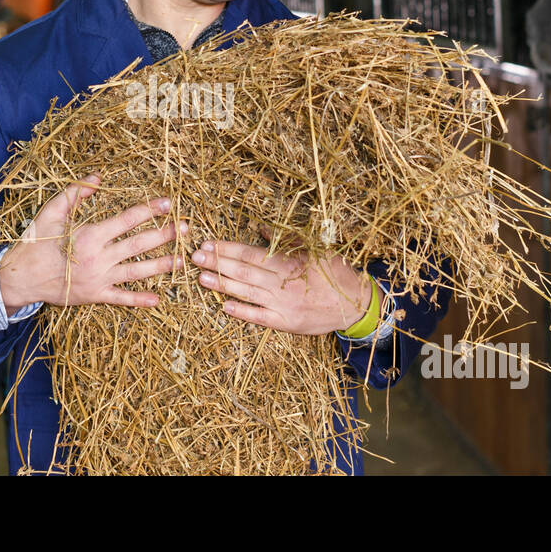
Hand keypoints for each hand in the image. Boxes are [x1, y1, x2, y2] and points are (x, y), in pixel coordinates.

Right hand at [0, 172, 187, 314]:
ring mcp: (99, 279)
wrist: (22, 277)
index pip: (128, 220)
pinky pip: (121, 299)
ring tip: (182, 260)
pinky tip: (157, 299)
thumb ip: (75, 193)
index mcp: (91, 235)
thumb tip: (98, 177)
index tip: (168, 203)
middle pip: (139, 245)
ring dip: (161, 265)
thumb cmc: (37, 242)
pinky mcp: (96, 296)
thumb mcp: (51, 212)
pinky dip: (139, 300)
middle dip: (165, 235)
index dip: (150, 210)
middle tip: (186, 228)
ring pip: (137, 272)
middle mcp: (99, 257)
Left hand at [190, 225, 370, 334]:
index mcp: (289, 262)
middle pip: (243, 271)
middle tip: (194, 257)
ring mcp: (283, 304)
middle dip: (217, 263)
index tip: (208, 244)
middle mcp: (283, 283)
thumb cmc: (334, 272)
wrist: (355, 304)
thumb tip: (261, 229)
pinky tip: (224, 307)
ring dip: (222, 285)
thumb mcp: (315, 249)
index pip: (251, 253)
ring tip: (201, 278)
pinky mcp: (286, 322)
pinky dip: (241, 312)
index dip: (227, 249)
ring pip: (246, 293)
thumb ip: (287, 240)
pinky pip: (259, 317)